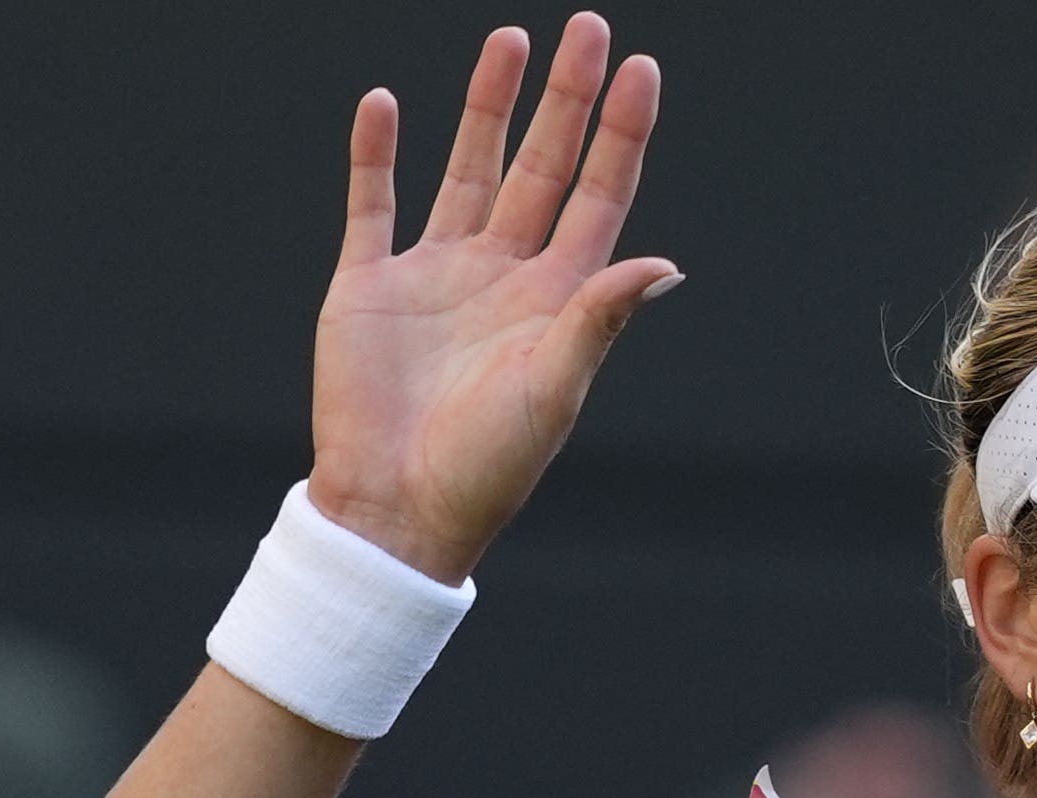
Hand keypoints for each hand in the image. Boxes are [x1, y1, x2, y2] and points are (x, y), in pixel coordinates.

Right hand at [305, 14, 677, 582]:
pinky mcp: (370, 286)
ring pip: (467, 170)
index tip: (640, 69)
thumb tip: (666, 265)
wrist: (396, 510)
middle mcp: (502, 276)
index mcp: (555, 300)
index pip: (598, 196)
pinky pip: (373, 205)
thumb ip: (601, 318)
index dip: (620, 134)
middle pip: (542, 167)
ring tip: (509, 41)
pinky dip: (377, 155)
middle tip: (588, 28)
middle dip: (564, 100)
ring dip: (487, 108)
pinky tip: (387, 104)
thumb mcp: (556, 388)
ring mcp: (436, 276)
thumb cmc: (487, 467)